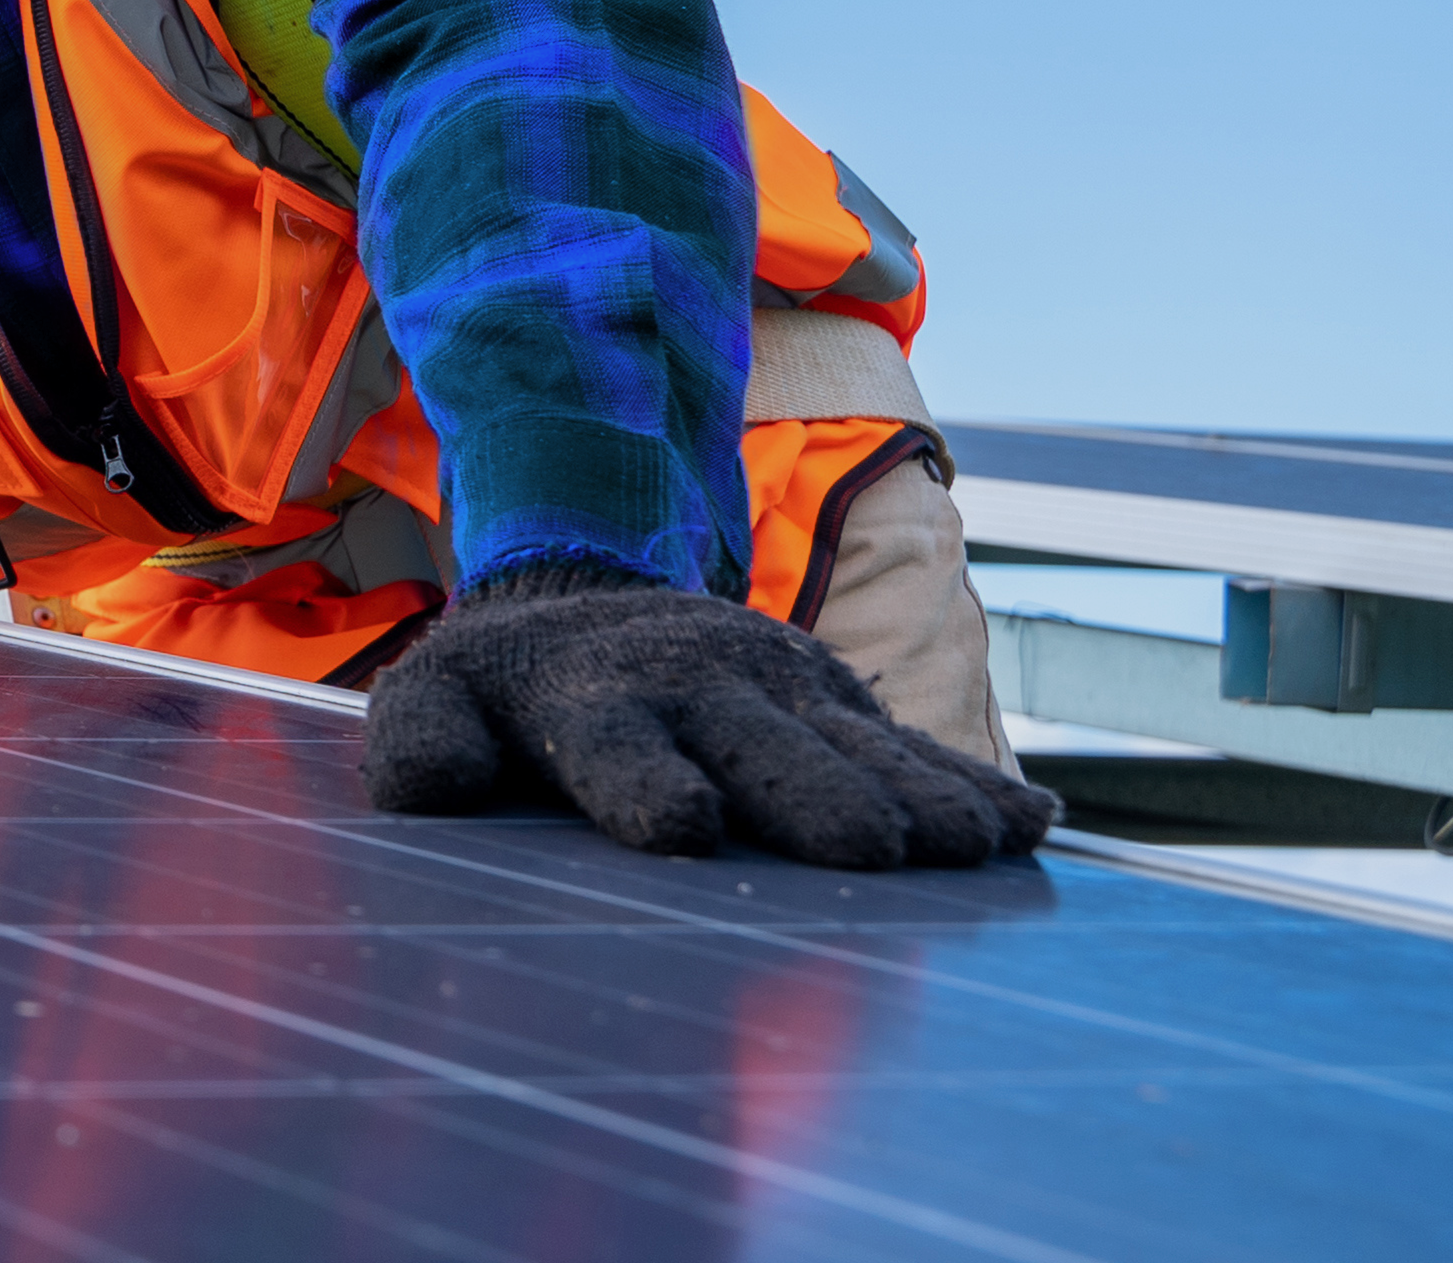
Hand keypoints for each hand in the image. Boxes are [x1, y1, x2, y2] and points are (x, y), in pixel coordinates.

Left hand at [367, 565, 1058, 867]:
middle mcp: (698, 690)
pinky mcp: (836, 698)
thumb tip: (435, 791)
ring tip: (971, 851)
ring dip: (915, 800)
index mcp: (592, 702)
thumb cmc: (505, 687)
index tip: (687, 828)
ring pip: (858, 748)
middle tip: (871, 857)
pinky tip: (1031, 826)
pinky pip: (912, 742)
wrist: (585, 597)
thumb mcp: (433, 702)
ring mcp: (779, 688)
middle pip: (768, 752)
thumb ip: (421, 747)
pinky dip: (972, 785)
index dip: (647, 785)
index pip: (616, 747)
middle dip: (815, 800)